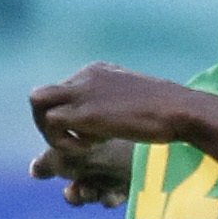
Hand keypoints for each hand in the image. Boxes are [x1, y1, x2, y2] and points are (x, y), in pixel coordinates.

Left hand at [29, 65, 207, 207]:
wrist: (180, 110)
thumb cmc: (169, 110)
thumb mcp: (136, 100)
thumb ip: (117, 103)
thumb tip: (115, 118)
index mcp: (96, 71)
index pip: (62, 91)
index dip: (69, 117)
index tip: (93, 133)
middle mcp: (84, 76)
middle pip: (42, 96)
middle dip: (50, 124)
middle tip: (76, 142)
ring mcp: (83, 91)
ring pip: (37, 105)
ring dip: (52, 131)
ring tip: (82, 145)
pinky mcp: (86, 112)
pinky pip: (51, 123)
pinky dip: (63, 142)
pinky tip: (91, 147)